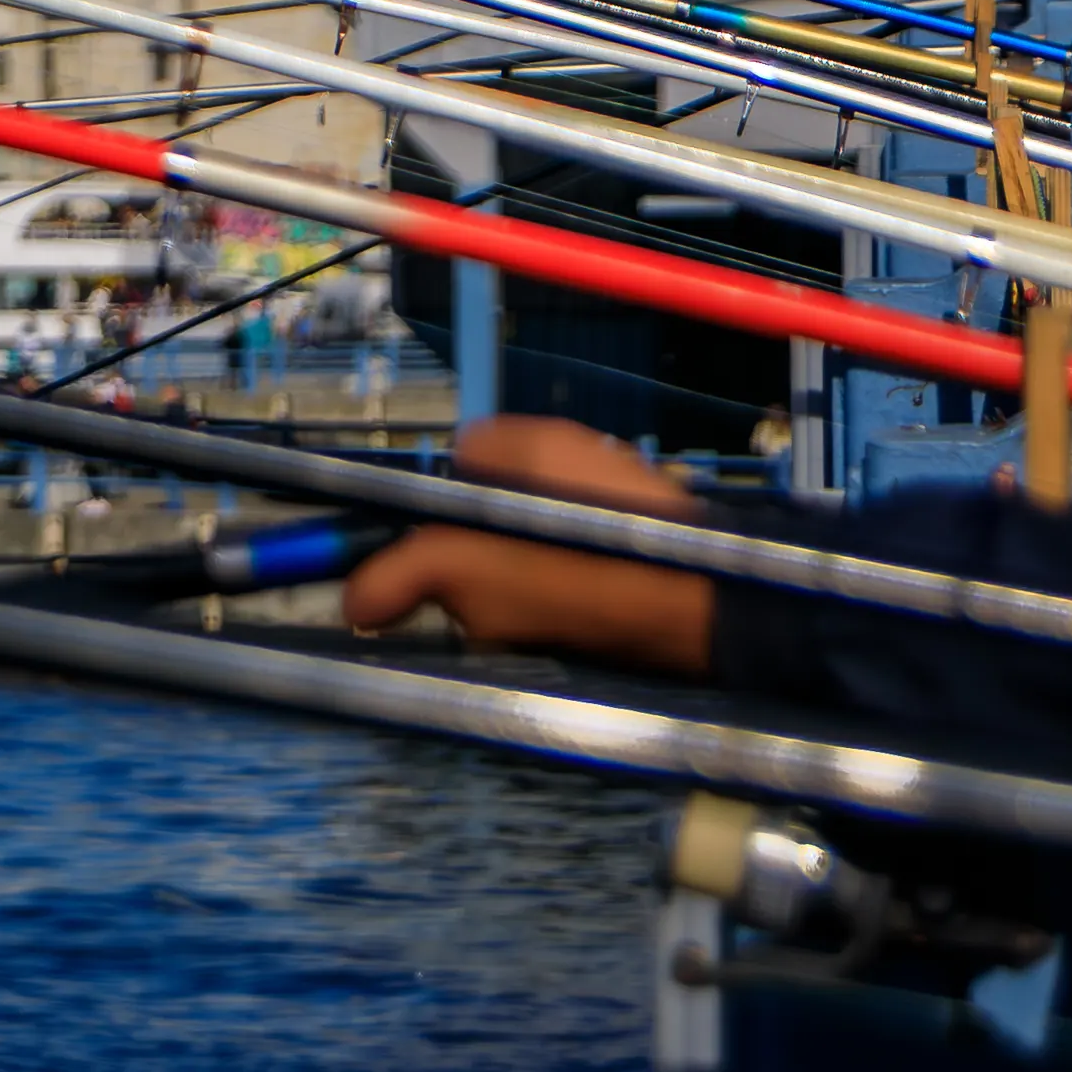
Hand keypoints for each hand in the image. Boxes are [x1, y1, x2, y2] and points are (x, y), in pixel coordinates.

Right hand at [343, 415, 719, 677]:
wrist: (716, 609)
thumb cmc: (586, 572)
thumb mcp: (474, 572)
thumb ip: (402, 574)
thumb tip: (355, 605)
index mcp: (513, 442)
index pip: (428, 484)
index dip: (413, 536)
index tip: (412, 585)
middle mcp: (558, 454)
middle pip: (470, 522)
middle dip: (467, 571)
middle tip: (480, 614)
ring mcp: (603, 493)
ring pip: (516, 553)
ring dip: (513, 595)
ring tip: (537, 628)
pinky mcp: (635, 538)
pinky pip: (564, 569)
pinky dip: (559, 599)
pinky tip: (577, 629)